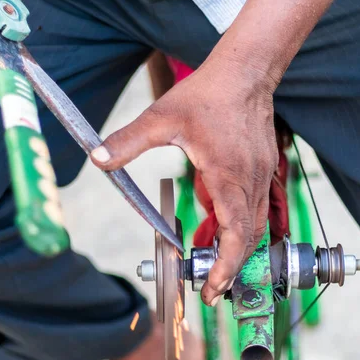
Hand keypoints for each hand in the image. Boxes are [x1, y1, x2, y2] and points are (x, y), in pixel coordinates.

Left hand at [91, 50, 277, 305]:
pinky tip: (220, 232)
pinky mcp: (262, 172)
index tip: (212, 288)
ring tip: (212, 265)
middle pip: (249, 239)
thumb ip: (127, 142)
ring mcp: (260, 177)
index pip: (236, 233)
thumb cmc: (206, 94)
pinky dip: (241, 229)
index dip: (226, 266)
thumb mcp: (160, 117)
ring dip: (236, 250)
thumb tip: (97, 160)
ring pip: (256, 227)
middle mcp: (249, 181)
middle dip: (230, 268)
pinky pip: (256, 210)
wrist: (245, 71)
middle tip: (208, 288)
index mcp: (227, 175)